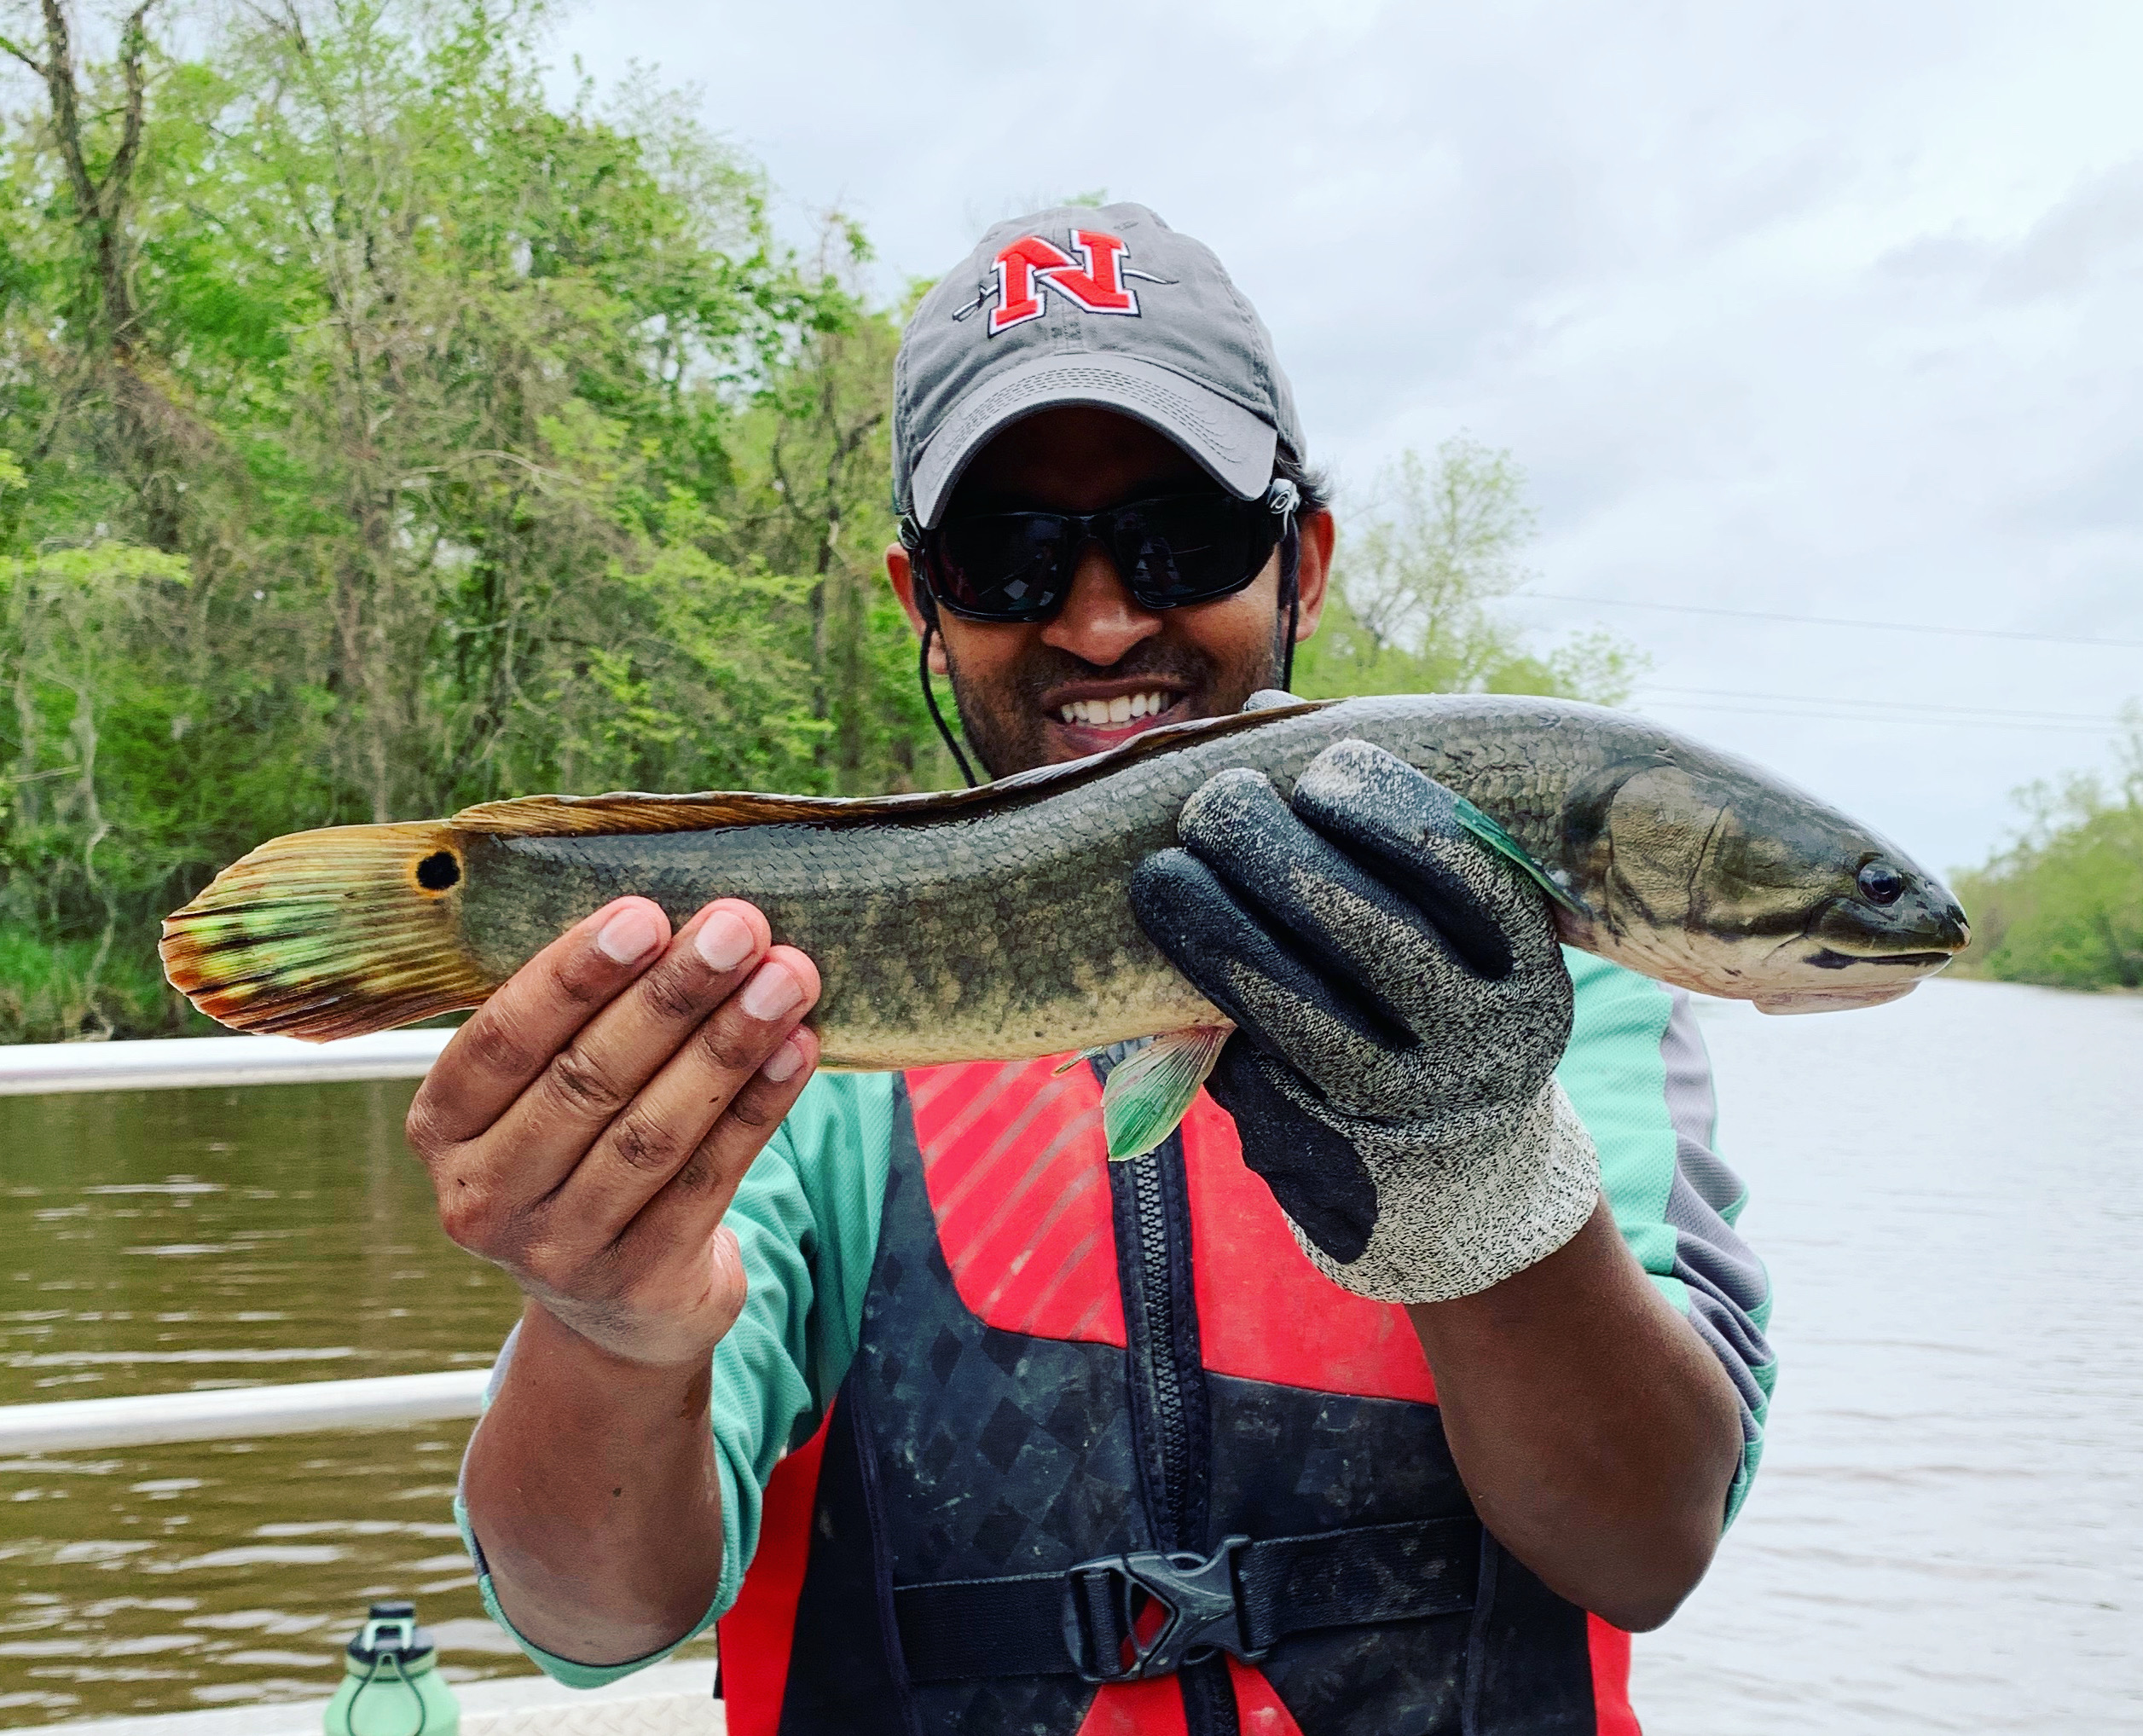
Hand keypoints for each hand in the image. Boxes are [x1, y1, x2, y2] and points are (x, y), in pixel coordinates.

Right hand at [405, 896, 820, 1367]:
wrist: (618, 1304)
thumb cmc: (584, 1148)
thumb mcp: (545, 1090)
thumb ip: (581, 1014)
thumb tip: (679, 911)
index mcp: (442, 1127)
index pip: (502, 1041)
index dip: (573, 976)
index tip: (645, 913)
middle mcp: (484, 1196)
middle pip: (586, 1082)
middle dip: (670, 997)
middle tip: (738, 927)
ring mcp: (558, 1250)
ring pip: (652, 1132)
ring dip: (727, 1046)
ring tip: (786, 979)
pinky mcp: (639, 1282)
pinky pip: (709, 1179)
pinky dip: (758, 1107)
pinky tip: (796, 1049)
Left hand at [1129, 739, 1596, 1302]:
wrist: (1461, 1193)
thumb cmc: (1430, 1014)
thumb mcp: (1441, 936)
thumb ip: (1366, 832)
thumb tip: (1266, 714)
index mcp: (1526, 971)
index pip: (1461, 873)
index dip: (1380, 808)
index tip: (1315, 770)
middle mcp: (1485, 1046)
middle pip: (1369, 933)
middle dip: (1270, 854)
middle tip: (1207, 804)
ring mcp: (1413, 1117)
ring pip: (1298, 1012)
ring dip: (1211, 932)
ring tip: (1156, 876)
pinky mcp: (1338, 1172)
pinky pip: (1257, 1077)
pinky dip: (1207, 1024)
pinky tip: (1168, 981)